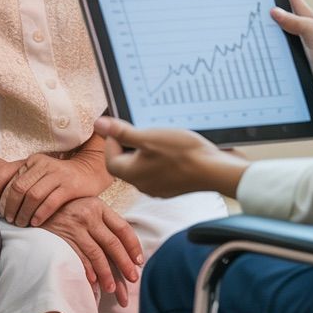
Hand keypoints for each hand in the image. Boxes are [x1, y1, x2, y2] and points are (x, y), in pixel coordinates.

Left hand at [0, 151, 111, 226]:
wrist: (88, 171)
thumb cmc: (58, 175)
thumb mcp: (38, 170)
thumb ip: (17, 174)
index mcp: (33, 160)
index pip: (9, 176)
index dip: (1, 194)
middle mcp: (44, 164)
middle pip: (19, 187)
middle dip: (11, 206)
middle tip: (9, 220)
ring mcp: (57, 174)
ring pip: (33, 195)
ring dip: (24, 213)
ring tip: (21, 223)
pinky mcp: (70, 186)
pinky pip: (51, 202)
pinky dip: (40, 214)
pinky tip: (35, 223)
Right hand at [40, 196, 142, 306]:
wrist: (37, 206)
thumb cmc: (67, 211)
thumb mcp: (87, 208)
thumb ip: (103, 224)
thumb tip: (126, 251)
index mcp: (99, 206)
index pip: (123, 228)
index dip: (133, 246)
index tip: (139, 262)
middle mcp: (89, 214)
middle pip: (113, 243)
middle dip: (125, 264)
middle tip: (133, 280)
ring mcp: (75, 226)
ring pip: (97, 254)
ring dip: (107, 274)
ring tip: (113, 289)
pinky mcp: (62, 237)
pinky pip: (79, 257)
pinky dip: (88, 271)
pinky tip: (94, 283)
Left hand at [94, 117, 247, 199]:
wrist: (214, 171)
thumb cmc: (182, 154)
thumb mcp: (148, 137)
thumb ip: (122, 132)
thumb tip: (98, 125)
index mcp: (131, 174)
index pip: (110, 157)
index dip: (112, 140)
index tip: (123, 127)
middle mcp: (142, 185)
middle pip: (125, 162)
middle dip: (129, 143)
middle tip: (140, 128)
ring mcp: (158, 187)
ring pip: (142, 165)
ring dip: (146, 149)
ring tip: (157, 135)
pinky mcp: (172, 186)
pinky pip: (158, 169)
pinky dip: (160, 157)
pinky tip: (172, 147)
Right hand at [271, 0, 312, 75]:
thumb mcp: (310, 29)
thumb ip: (293, 21)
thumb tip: (275, 11)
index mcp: (311, 21)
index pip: (298, 4)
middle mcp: (307, 32)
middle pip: (290, 20)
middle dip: (280, 13)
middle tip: (268, 3)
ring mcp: (302, 47)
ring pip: (285, 36)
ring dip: (276, 33)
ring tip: (264, 25)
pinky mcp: (298, 60)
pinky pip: (284, 51)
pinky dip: (277, 49)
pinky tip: (270, 48)